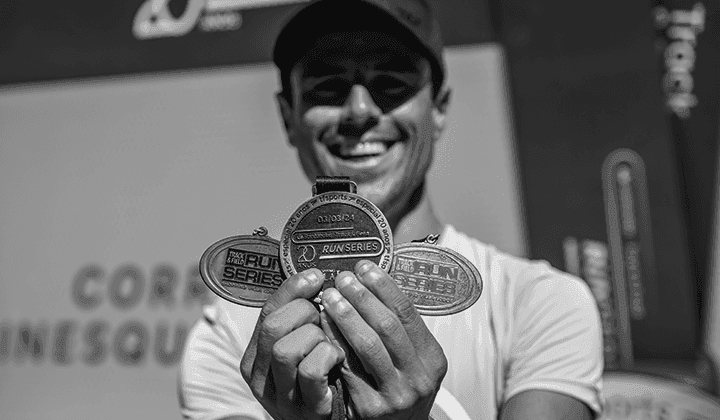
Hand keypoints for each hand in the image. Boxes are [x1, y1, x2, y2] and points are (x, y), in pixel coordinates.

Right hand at [240, 269, 345, 419]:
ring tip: (331, 344)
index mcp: (256, 356)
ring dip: (315, 338)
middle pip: (273, 326)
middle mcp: (261, 376)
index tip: (316, 276)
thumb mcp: (302, 347)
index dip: (292, 289)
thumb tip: (314, 278)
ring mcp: (280, 396)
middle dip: (305, 313)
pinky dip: (327, 357)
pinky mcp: (304, 409)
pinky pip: (310, 372)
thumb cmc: (320, 380)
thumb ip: (301, 320)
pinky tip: (338, 360)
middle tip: (324, 318)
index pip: (267, 311)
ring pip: (286, 349)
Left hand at [320, 260, 447, 419]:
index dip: (385, 287)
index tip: (366, 268)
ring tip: (331, 296)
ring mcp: (395, 394)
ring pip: (368, 345)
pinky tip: (323, 326)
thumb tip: (373, 284)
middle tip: (343, 278)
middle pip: (388, 326)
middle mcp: (419, 377)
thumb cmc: (401, 388)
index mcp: (433, 358)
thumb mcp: (414, 360)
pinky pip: (348, 367)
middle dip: (362, 297)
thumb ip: (400, 329)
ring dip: (346, 316)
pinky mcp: (370, 408)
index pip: (408, 313)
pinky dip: (334, 343)